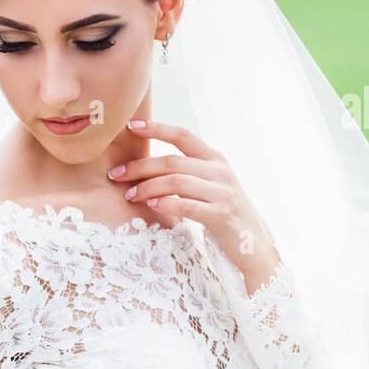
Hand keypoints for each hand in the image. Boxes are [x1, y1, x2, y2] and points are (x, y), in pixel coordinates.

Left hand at [111, 120, 281, 295]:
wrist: (252, 242)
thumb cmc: (222, 211)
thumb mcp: (209, 184)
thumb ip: (187, 171)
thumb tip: (146, 165)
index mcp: (215, 159)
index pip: (183, 135)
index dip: (157, 128)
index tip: (131, 126)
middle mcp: (220, 171)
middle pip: (172, 162)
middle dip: (139, 167)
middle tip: (116, 174)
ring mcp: (222, 193)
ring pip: (176, 182)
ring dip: (147, 188)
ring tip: (129, 195)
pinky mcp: (220, 215)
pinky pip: (186, 205)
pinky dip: (165, 204)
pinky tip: (151, 205)